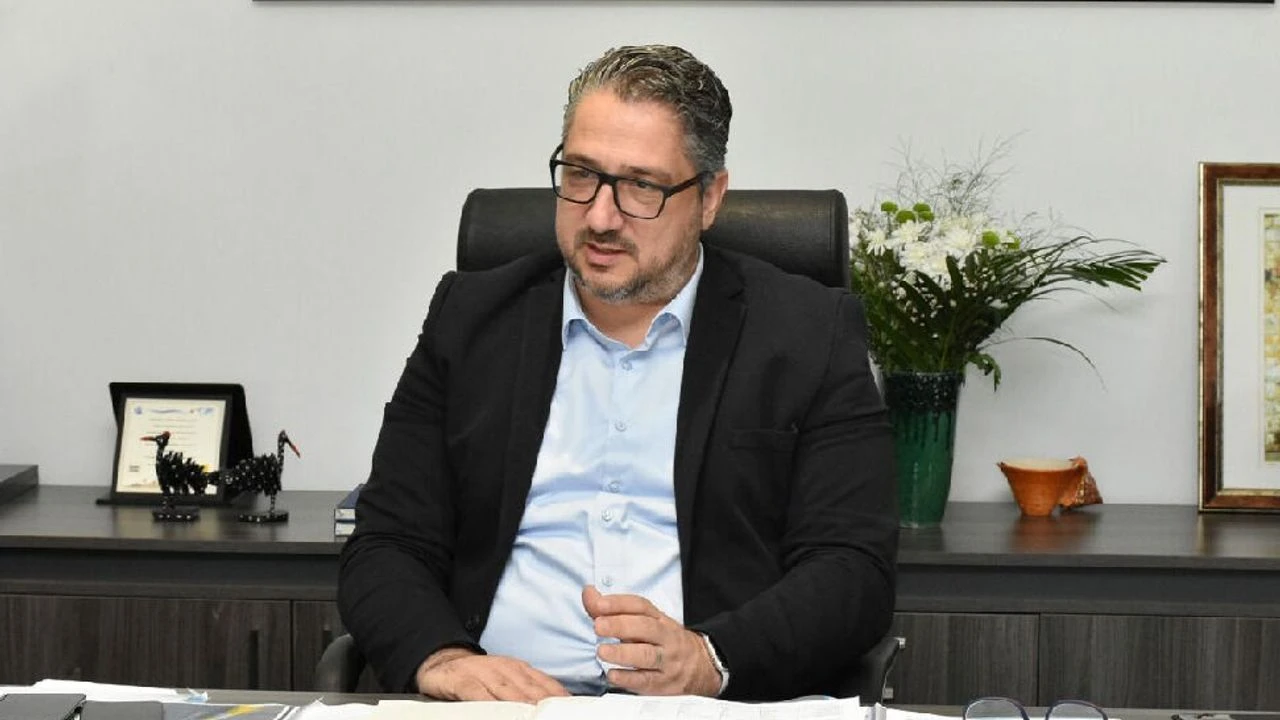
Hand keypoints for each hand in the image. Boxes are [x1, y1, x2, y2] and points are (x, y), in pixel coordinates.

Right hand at [415, 646, 570, 701]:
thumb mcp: (508, 681)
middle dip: (545, 704)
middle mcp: (505, 669)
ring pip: (507, 691)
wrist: (444, 662)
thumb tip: (554, 705)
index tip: (572, 709)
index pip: (546, 684)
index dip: (559, 697)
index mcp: (520, 669)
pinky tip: (495, 711)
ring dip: (522, 705)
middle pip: (530, 689)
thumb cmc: (481, 677)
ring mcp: (484, 673)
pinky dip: (487, 702)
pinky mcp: (463, 680)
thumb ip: (529, 691)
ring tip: (534, 715)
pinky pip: (477, 692)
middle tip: (555, 715)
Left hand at [582, 585, 721, 695]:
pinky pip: (646, 681)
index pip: (641, 606)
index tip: (598, 604)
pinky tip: (612, 675)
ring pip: (647, 655)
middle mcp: (664, 637)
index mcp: (658, 618)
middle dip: (620, 625)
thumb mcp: (644, 622)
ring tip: (602, 651)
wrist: (700, 666)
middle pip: (645, 628)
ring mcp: (665, 660)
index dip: (619, 603)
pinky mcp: (663, 683)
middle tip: (598, 626)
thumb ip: (613, 609)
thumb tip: (588, 593)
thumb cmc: (663, 640)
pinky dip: (628, 679)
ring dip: (622, 654)